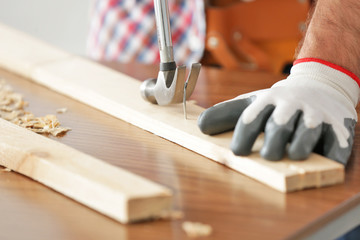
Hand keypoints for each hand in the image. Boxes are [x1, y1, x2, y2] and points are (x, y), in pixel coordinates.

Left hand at [198, 59, 358, 164]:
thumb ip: (226, 113)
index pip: (251, 118)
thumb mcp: (253, 102)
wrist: (320, 86)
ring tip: (292, 155)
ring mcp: (314, 116)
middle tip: (269, 155)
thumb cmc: (279, 103)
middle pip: (278, 125)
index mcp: (267, 101)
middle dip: (272, 142)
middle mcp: (290, 107)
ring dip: (299, 146)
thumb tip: (199, 126)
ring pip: (306, 132)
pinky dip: (332, 152)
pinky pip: (336, 141)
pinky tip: (326, 160)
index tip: (237, 152)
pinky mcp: (337, 126)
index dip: (243, 136)